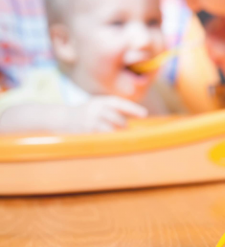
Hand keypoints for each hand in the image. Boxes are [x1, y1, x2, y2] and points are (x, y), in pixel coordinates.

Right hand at [0, 96, 146, 133]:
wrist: (57, 119)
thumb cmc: (84, 114)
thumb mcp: (96, 107)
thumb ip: (112, 112)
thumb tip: (133, 121)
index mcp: (99, 102)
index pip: (119, 103)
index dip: (132, 108)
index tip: (144, 114)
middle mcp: (94, 110)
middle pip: (118, 120)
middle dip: (123, 127)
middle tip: (125, 132)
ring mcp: (89, 122)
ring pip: (111, 131)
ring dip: (116, 136)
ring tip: (116, 138)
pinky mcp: (84, 133)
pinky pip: (101, 139)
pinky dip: (108, 142)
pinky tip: (110, 144)